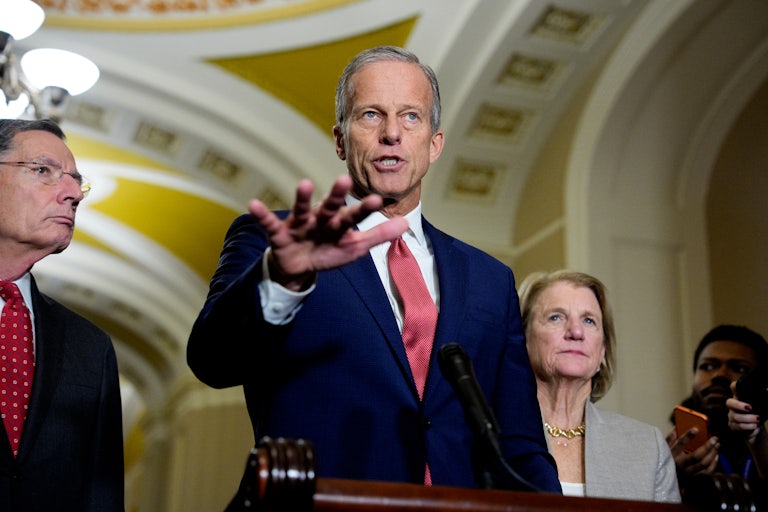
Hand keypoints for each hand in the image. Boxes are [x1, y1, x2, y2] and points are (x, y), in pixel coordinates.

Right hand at [248, 175, 407, 290]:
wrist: (299, 266)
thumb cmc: (329, 250)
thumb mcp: (355, 246)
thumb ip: (379, 236)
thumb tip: (407, 225)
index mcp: (339, 223)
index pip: (354, 215)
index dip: (364, 208)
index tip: (378, 199)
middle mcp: (320, 219)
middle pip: (330, 207)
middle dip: (336, 196)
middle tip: (344, 180)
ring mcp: (300, 225)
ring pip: (302, 210)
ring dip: (302, 198)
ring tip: (304, 184)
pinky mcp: (280, 233)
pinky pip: (269, 223)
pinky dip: (261, 214)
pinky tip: (253, 205)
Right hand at [666, 427, 718, 479]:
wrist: (666, 481)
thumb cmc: (666, 463)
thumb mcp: (664, 450)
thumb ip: (670, 439)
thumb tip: (677, 428)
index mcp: (672, 455)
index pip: (680, 444)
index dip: (688, 436)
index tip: (696, 429)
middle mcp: (681, 465)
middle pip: (697, 456)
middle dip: (707, 446)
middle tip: (714, 439)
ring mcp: (689, 473)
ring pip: (704, 464)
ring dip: (713, 453)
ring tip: (717, 445)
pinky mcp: (695, 478)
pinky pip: (708, 471)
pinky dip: (714, 463)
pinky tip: (716, 455)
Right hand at [727, 382, 762, 445]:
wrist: (755, 428)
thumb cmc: (758, 413)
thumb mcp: (761, 405)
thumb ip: (763, 398)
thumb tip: (767, 389)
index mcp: (740, 397)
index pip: (734, 388)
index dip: (735, 386)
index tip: (739, 386)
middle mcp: (733, 406)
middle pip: (729, 402)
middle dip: (739, 405)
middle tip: (750, 408)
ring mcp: (732, 416)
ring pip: (735, 416)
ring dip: (748, 418)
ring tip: (758, 419)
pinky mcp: (733, 426)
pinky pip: (738, 426)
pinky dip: (748, 426)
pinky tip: (755, 426)